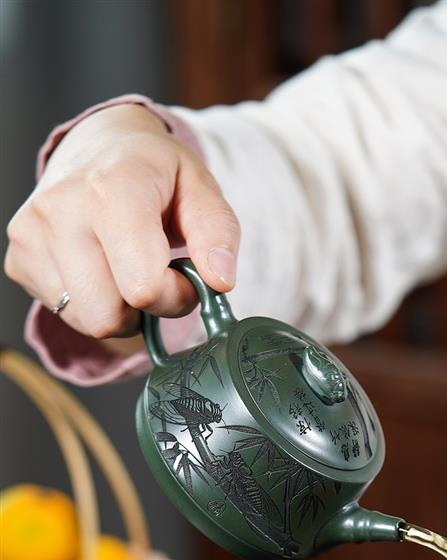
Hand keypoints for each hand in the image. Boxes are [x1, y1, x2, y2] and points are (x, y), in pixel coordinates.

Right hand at [4, 104, 239, 337]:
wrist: (100, 145)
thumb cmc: (155, 172)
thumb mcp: (201, 188)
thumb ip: (218, 234)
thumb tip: (220, 281)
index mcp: (112, 187)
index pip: (143, 287)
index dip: (175, 296)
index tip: (184, 275)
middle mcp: (61, 208)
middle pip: (109, 316)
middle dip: (143, 309)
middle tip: (155, 276)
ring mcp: (32, 234)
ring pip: (86, 321)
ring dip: (117, 309)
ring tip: (126, 269)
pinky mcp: (19, 257)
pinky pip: (63, 312)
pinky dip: (90, 302)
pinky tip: (99, 267)